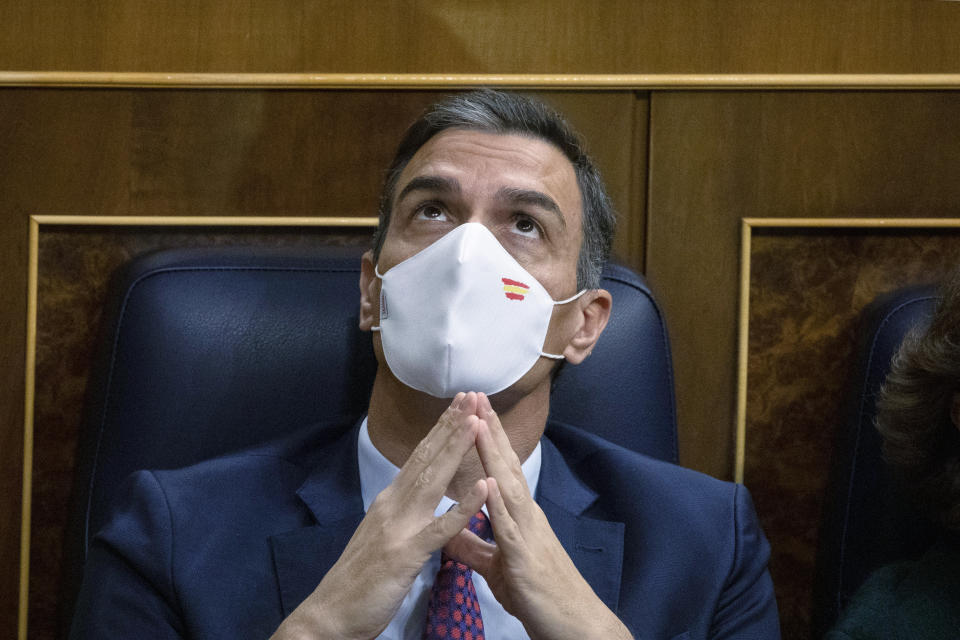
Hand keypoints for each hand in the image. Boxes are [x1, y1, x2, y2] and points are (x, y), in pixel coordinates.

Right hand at [272, 393, 487, 639]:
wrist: (330, 615)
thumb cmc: (358, 580)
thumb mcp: (381, 535)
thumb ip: (400, 513)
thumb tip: (416, 494)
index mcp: (390, 501)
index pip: (419, 457)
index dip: (440, 430)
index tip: (459, 406)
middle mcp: (393, 505)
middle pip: (427, 458)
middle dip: (450, 426)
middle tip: (471, 396)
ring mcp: (399, 527)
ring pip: (432, 481)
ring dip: (456, 450)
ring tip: (476, 423)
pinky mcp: (405, 554)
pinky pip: (440, 529)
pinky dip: (462, 508)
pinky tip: (481, 489)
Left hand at [445, 393, 631, 639]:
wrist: (571, 624)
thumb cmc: (538, 595)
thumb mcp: (498, 567)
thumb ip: (475, 547)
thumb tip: (450, 533)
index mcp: (517, 515)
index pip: (500, 467)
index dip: (487, 439)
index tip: (472, 409)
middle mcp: (525, 515)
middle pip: (506, 464)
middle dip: (490, 429)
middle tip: (476, 395)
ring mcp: (527, 532)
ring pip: (508, 485)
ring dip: (493, 453)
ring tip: (479, 422)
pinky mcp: (525, 556)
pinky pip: (509, 525)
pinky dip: (498, 501)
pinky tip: (488, 480)